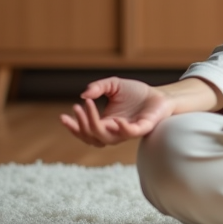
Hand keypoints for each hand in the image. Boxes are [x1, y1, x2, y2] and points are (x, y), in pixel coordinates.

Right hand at [59, 77, 173, 146]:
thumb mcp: (113, 85)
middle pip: (92, 137)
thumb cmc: (137, 93)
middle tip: (77, 108)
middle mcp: (114, 131)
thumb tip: (84, 94)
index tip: (62, 117)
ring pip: (106, 138)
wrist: (160, 95)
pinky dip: (122, 129)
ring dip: (94, 124)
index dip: (73, 127)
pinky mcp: (142, 128)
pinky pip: (129, 134)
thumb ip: (99, 87)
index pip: (86, 132)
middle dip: (81, 125)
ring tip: (87, 106)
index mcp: (106, 124)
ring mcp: (127, 131)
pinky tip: (115, 119)